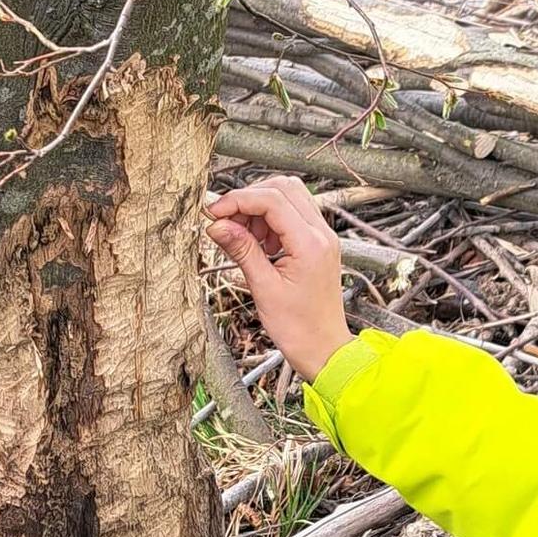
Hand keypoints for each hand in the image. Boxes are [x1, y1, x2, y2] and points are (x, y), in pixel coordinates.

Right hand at [203, 175, 352, 381]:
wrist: (323, 348)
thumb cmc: (299, 328)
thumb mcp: (263, 288)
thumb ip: (241, 250)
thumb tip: (217, 225)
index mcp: (310, 244)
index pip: (271, 200)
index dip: (237, 200)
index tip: (214, 213)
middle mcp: (321, 234)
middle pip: (283, 188)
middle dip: (248, 199)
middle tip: (225, 220)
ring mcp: (322, 236)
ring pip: (289, 197)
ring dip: (260, 208)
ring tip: (242, 236)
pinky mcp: (318, 243)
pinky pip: (294, 215)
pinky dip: (271, 220)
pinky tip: (258, 243)